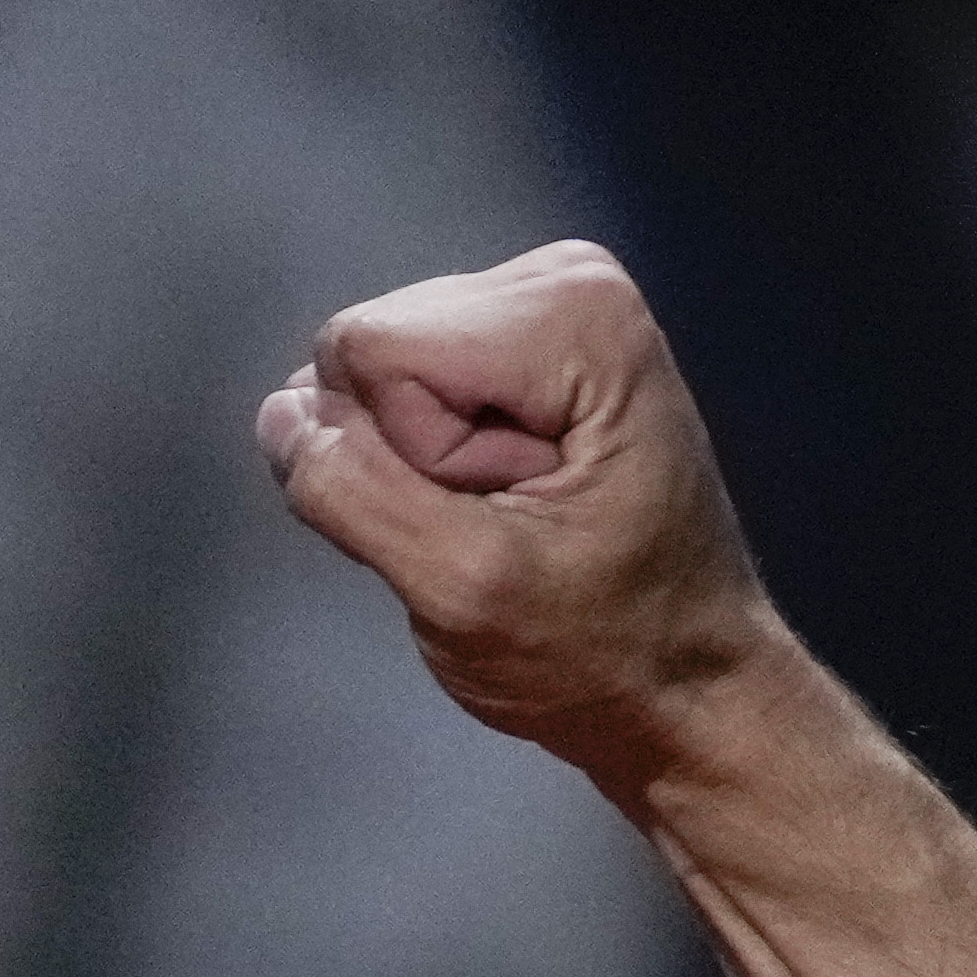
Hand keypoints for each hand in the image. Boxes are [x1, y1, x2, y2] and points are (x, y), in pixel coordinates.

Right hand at [257, 243, 784, 791]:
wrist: (692, 693)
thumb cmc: (605, 655)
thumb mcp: (467, 591)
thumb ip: (357, 493)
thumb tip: (284, 418)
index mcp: (575, 313)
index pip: (372, 350)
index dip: (414, 457)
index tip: (508, 517)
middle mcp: (563, 282)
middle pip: (372, 353)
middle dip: (418, 460)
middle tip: (513, 527)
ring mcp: (539, 312)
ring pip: (376, 378)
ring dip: (426, 472)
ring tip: (521, 522)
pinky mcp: (515, 354)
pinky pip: (400, 397)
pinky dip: (436, 468)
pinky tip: (510, 508)